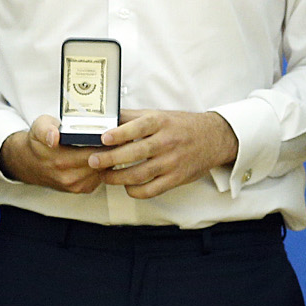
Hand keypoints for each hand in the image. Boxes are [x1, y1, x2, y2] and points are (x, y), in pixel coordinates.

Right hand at [0, 115, 102, 192]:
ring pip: (104, 172)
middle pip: (102, 163)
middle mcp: (69, 177)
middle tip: (117, 138)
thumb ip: (46, 129)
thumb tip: (53, 137)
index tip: (112, 134)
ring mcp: (76, 186)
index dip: (106, 143)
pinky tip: (102, 156)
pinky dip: (104, 168)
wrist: (30, 163)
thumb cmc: (39, 142)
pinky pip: (101, 178)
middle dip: (110, 150)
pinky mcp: (81, 189)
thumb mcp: (39, 127)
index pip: (94, 153)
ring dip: (109, 160)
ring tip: (111, 146)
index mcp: (61, 160)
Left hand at [89, 110, 237, 198]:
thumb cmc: (180, 126)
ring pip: (139, 174)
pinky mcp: (175, 179)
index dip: (120, 133)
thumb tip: (105, 117)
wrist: (212, 138)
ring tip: (104, 176)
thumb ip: (132, 117)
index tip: (103, 138)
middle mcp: (167, 142)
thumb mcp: (159, 115)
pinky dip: (134, 190)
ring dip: (117, 178)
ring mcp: (172, 162)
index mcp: (161, 122)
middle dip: (109, 159)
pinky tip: (126, 186)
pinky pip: (151, 190)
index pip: (138, 127)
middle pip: (134, 153)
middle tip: (93, 161)